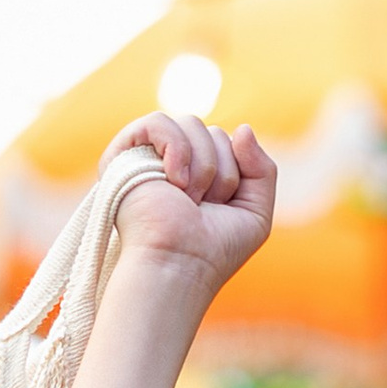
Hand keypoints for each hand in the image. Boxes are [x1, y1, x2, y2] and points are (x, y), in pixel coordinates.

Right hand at [98, 109, 275, 294]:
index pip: (230, 143)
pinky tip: (173, 179)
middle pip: (214, 132)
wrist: (179, 265)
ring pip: (191, 124)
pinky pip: (158, 122)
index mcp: (201, 173)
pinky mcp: (123, 154)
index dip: (236, 174)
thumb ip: (262, 169)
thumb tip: (242, 128)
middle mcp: (174, 162)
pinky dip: (175, 147)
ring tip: (187, 198)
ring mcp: (149, 157)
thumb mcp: (255, 212)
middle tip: (201, 207)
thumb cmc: (214, 250)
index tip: (220, 209)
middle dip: (221, 172)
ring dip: (202, 166)